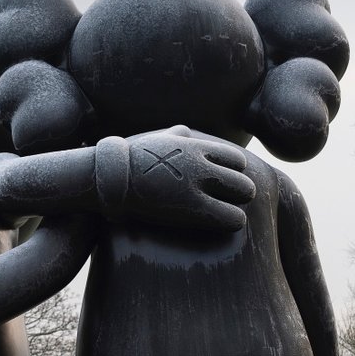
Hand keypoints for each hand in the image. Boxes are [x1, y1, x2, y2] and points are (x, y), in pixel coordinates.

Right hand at [97, 125, 255, 230]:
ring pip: (244, 194)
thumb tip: (184, 131)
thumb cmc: (128, 160)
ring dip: (236, 206)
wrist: (111, 177)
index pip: (236, 159)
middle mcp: (202, 164)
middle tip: (223, 204)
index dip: (231, 175)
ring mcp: (199, 185)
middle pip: (243, 178)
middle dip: (237, 193)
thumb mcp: (155, 139)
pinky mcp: (192, 208)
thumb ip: (176, 135)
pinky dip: (231, 221)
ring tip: (221, 214)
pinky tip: (219, 224)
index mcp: (195, 147)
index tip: (219, 185)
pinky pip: (232, 217)